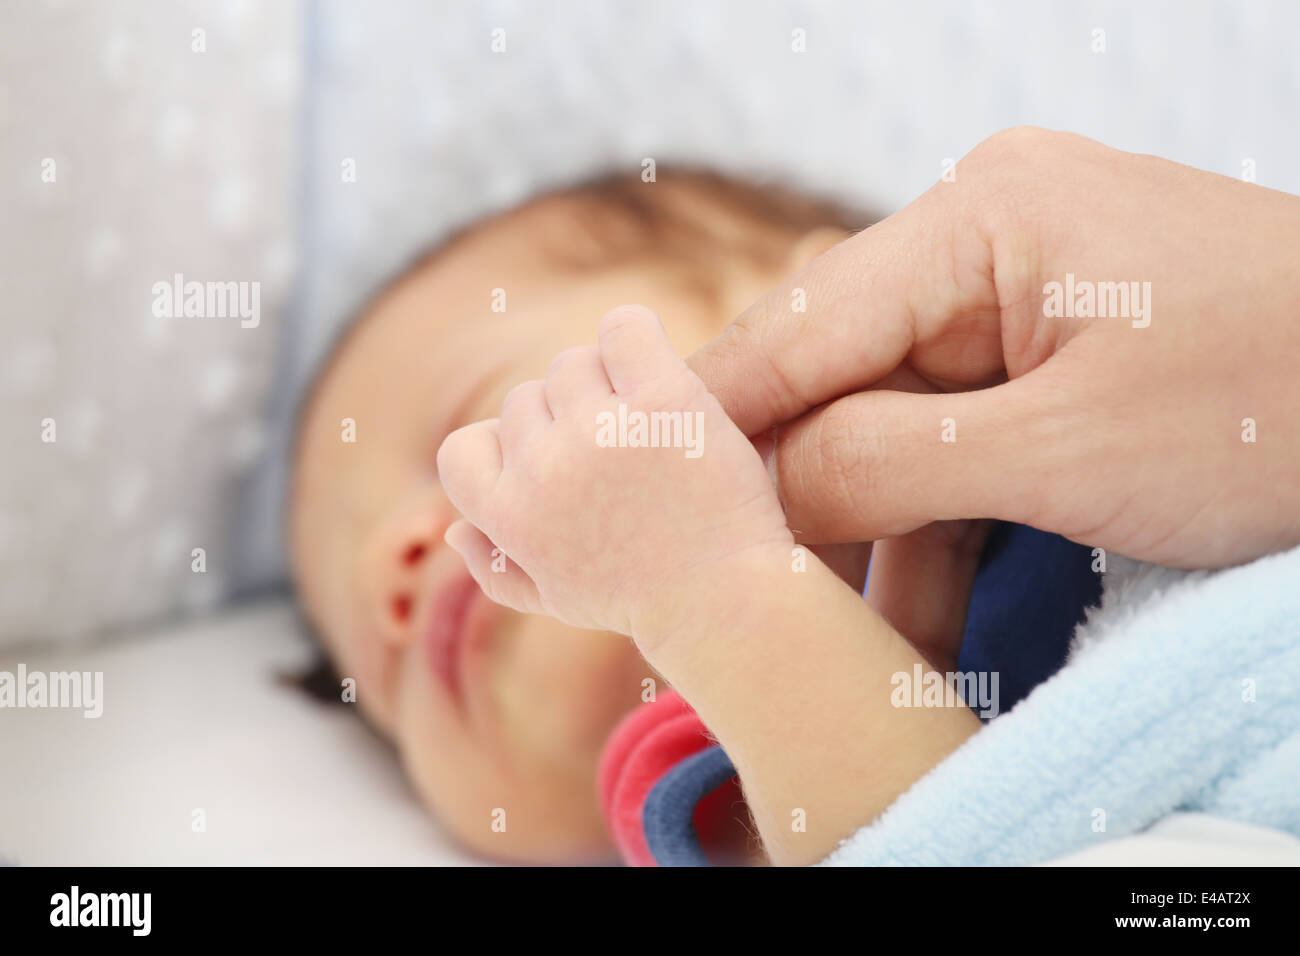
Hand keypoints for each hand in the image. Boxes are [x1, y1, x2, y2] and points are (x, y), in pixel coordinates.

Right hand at [435, 305, 792, 649]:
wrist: (729, 601)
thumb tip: (452, 531)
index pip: (463, 448)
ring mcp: (600, 432)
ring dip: (608, 383)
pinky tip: (662, 377)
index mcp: (508, 517)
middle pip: (526, 399)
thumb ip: (496, 568)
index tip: (556, 466)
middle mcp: (543, 470)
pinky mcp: (662, 403)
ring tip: (650, 427)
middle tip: (623, 456)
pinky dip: (637, 337)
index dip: (506, 449)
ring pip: (574, 363)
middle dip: (567, 421)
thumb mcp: (559, 598)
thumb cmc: (646, 600)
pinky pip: (625, 328)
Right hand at [689, 126, 1299, 659]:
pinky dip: (937, 523)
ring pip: (892, 420)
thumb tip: (756, 488)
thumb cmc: (1279, 406)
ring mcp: (1019, 295)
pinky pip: (957, 436)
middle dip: (795, 491)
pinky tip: (916, 617)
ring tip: (838, 640)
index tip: (635, 498)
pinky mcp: (1051, 352)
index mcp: (981, 217)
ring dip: (871, 532)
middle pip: (836, 374)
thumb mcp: (1065, 454)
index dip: (709, 420)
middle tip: (731, 586)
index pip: (798, 326)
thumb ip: (885, 465)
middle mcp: (984, 239)